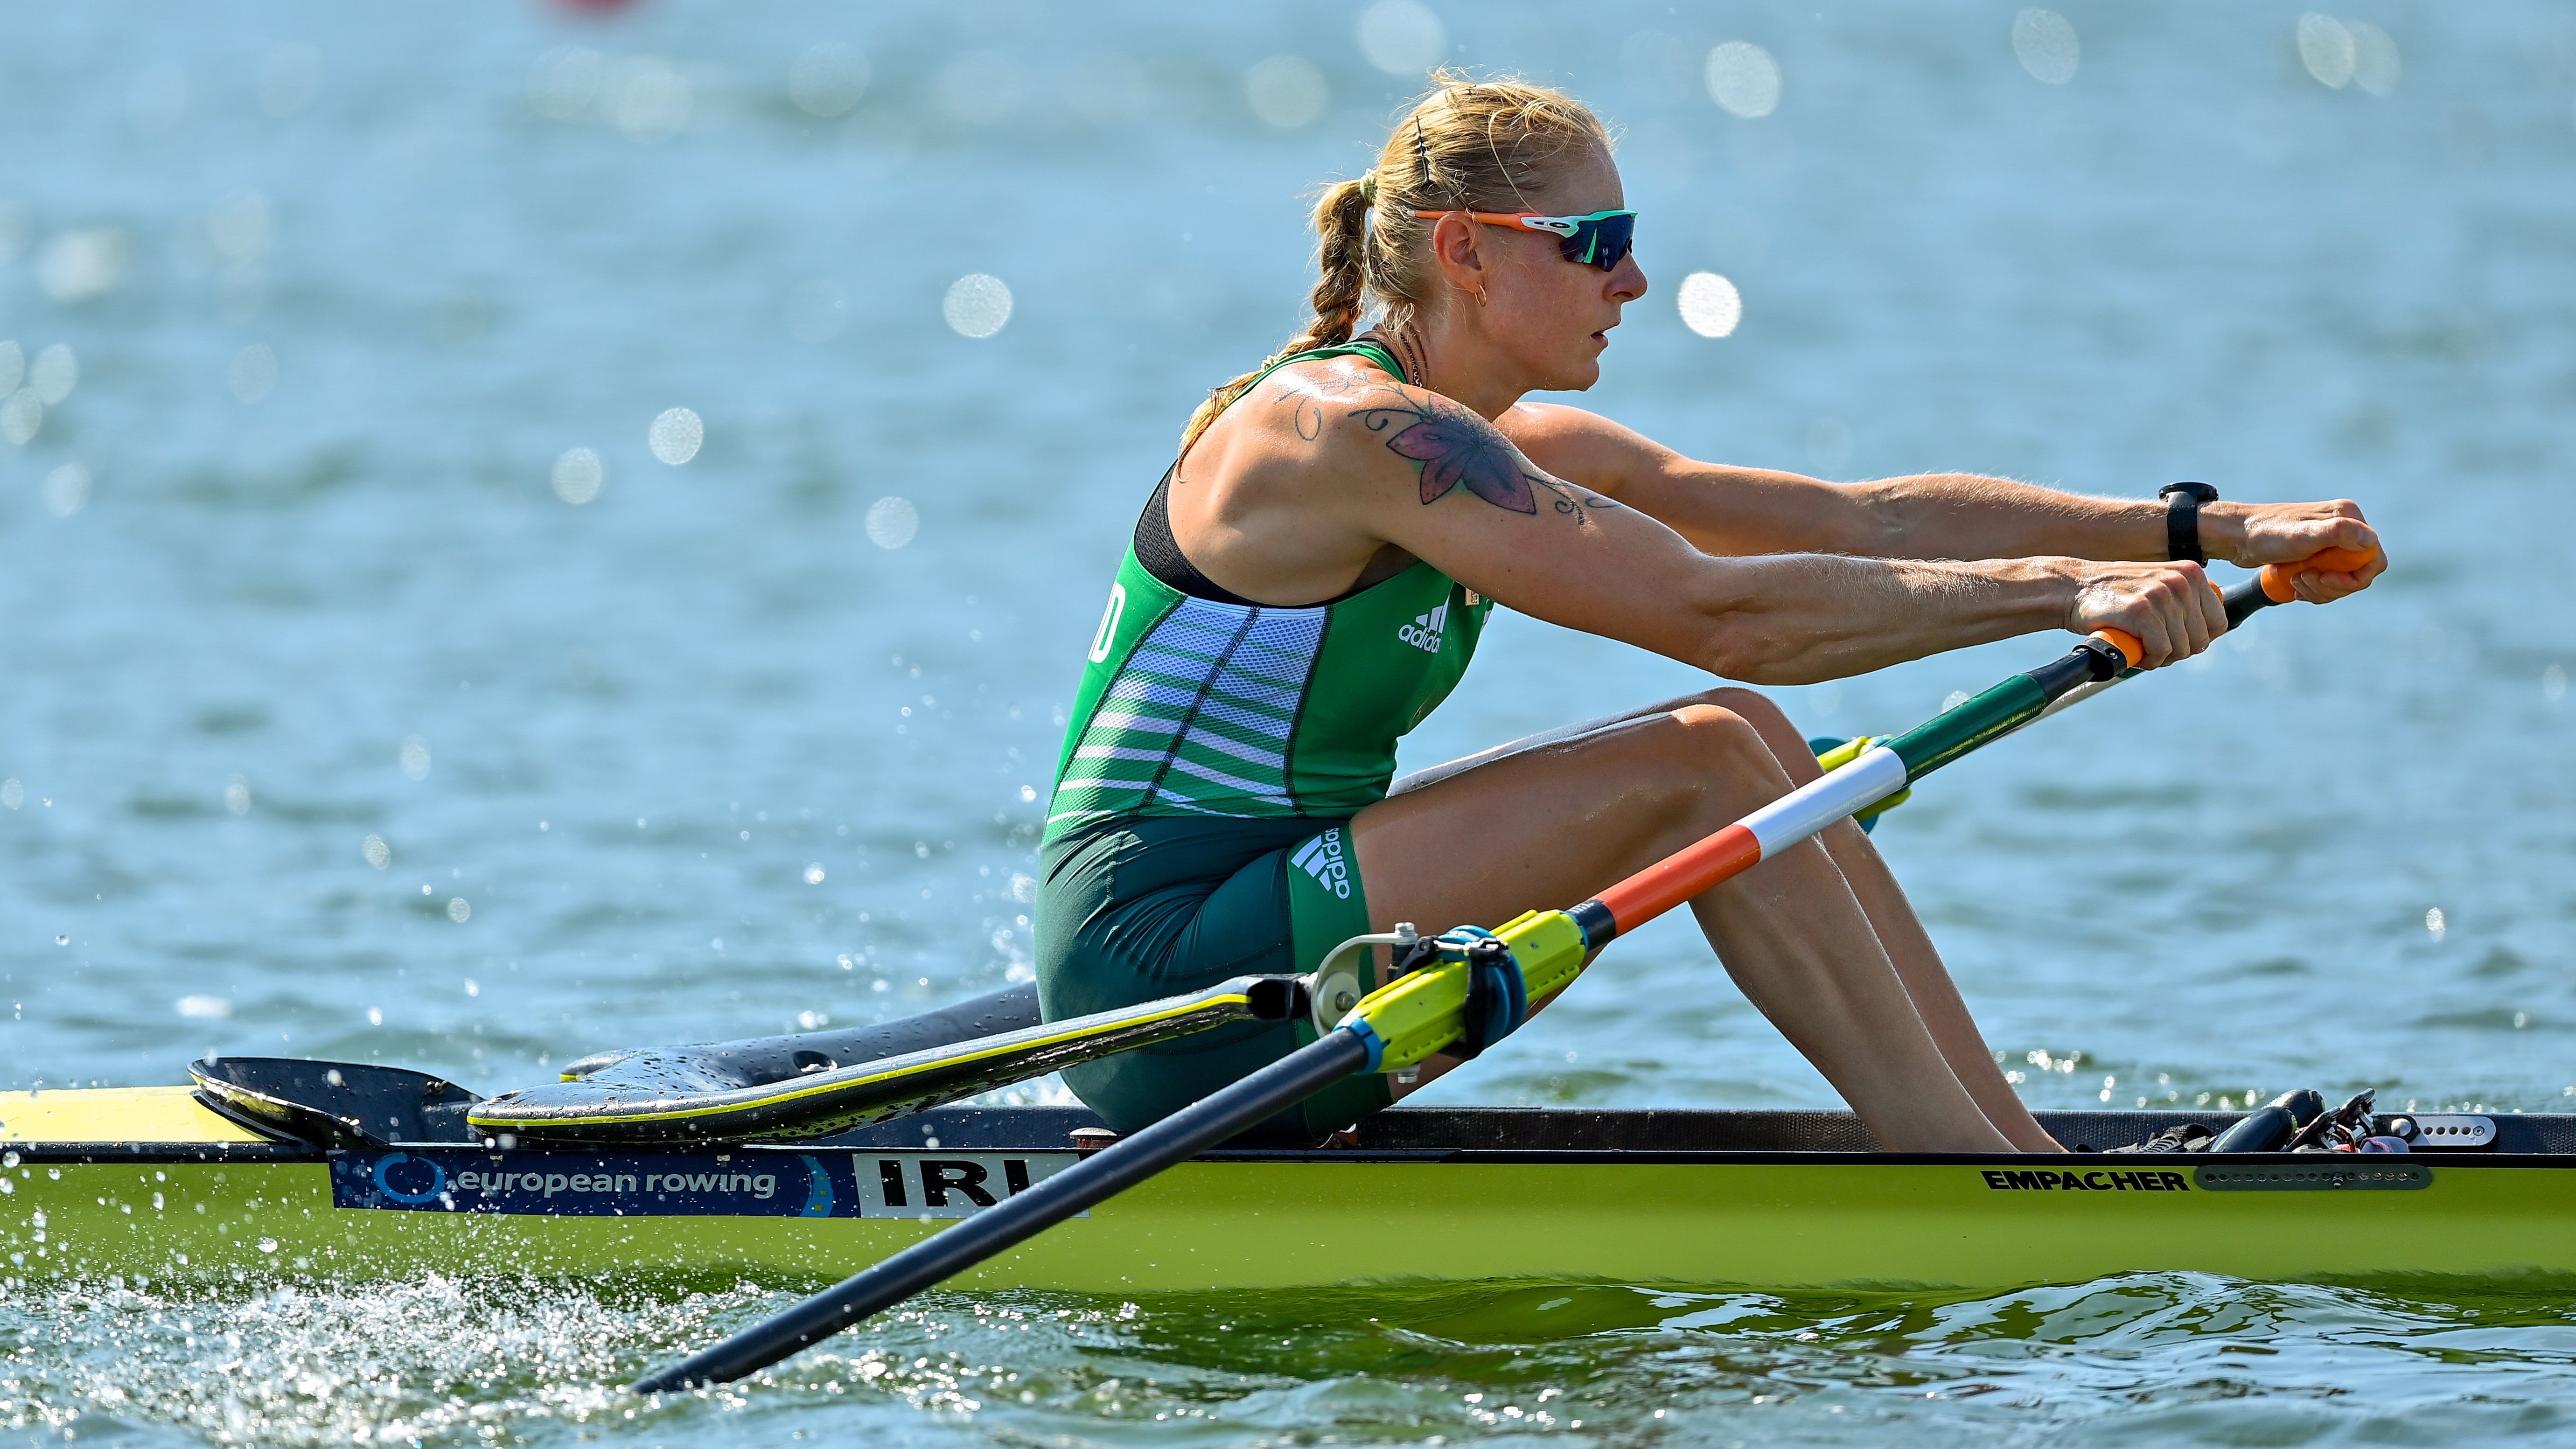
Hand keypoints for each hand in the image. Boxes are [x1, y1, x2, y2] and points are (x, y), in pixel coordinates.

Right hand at [2065, 560, 2227, 667]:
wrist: (2073, 588)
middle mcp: (2181, 581)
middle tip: (2155, 649)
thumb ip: (2185, 600)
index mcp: (2192, 573)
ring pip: (2181, 648)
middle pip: (2201, 639)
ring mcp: (2161, 595)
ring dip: (2162, 658)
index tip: (2176, 641)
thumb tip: (2210, 633)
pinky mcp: (2142, 612)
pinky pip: (2161, 650)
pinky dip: (2149, 660)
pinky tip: (2136, 653)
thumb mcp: (2160, 586)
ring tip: (2143, 649)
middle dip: (2179, 651)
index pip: (2218, 622)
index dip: (2197, 639)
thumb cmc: (2117, 595)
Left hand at [2209, 499, 2384, 602]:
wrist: (2235, 537)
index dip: (2354, 577)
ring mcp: (2330, 541)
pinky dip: (2314, 589)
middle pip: (2360, 572)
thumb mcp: (2302, 536)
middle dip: (2334, 585)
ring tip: (2296, 581)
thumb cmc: (2265, 535)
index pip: (2373, 558)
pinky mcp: (2317, 554)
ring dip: (2321, 589)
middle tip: (2304, 580)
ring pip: (2343, 580)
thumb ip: (2337, 534)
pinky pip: (2328, 580)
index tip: (2325, 578)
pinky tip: (2295, 587)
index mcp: (2348, 516)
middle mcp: (2343, 526)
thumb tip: (2370, 539)